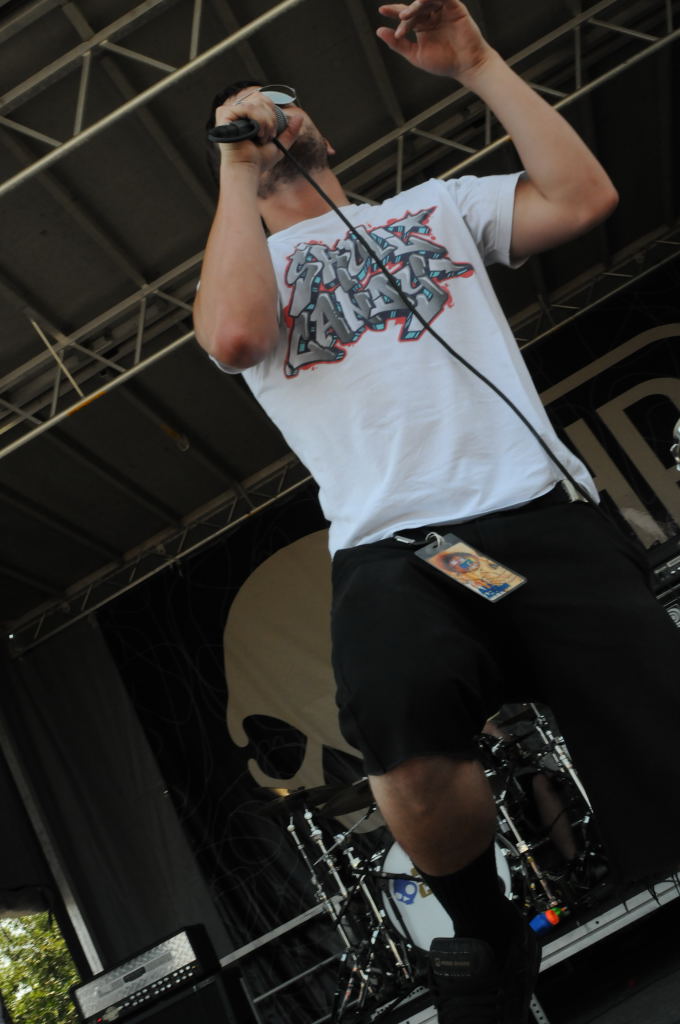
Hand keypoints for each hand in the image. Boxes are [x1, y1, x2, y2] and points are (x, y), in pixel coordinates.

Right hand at [213, 90, 302, 173]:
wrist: (247, 170)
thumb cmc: (258, 161)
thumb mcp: (278, 145)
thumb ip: (289, 132)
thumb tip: (300, 117)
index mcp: (245, 115)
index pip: (261, 99)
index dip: (271, 111)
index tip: (272, 132)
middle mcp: (236, 111)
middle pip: (260, 97)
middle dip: (271, 117)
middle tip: (269, 136)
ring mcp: (228, 111)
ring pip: (256, 102)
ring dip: (266, 121)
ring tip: (262, 137)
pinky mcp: (223, 114)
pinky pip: (248, 107)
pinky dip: (258, 120)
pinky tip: (257, 134)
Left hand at [377, 0, 492, 81]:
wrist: (466, 65)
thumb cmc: (444, 63)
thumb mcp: (415, 55)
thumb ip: (398, 44)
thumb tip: (379, 31)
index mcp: (423, 27)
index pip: (406, 16)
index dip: (393, 12)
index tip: (382, 11)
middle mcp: (432, 17)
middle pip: (414, 9)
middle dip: (405, 13)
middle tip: (401, 19)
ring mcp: (443, 11)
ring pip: (426, 1)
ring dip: (415, 6)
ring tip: (407, 15)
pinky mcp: (455, 7)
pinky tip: (422, 0)